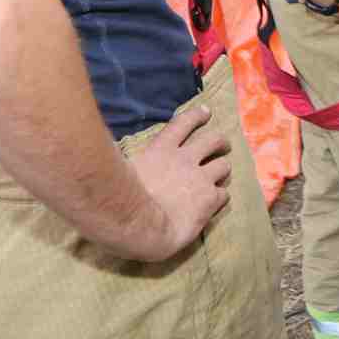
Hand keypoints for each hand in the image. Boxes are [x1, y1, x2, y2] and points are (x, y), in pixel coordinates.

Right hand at [130, 105, 236, 259]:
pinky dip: (220, 196)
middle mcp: (184, 159)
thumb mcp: (122, 170)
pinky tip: (215, 202)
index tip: (207, 112)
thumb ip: (132, 161)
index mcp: (161, 150)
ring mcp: (200, 178)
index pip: (183, 123)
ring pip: (224, 165)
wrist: (140, 225)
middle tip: (223, 146)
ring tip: (222, 173)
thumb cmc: (120, 200)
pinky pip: (224, 194)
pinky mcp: (209, 199)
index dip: (197, 116)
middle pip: (213, 140)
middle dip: (221, 142)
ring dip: (223, 169)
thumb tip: (115, 153)